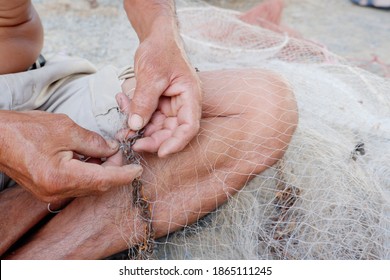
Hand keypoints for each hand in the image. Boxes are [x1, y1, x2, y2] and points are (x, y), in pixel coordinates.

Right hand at [0, 111, 142, 201]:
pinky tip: (93, 160)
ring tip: (109, 153)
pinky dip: (89, 174)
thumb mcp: (66, 128)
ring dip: (103, 172)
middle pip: (97, 185)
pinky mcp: (48, 189)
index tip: (138, 170)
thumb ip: (94, 142)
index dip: (124, 175)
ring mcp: (51, 193)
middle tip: (121, 152)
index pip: (103, 180)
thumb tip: (112, 149)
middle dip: (114, 171)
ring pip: (88, 186)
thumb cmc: (25, 129)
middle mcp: (56, 191)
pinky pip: (76, 185)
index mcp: (61, 177)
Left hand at [127, 31, 201, 156]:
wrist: (156, 37)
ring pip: (156, 127)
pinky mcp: (158, 104)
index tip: (160, 152)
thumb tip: (135, 126)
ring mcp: (170, 105)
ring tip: (122, 125)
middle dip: (152, 139)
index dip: (176, 142)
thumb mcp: (151, 74)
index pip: (189, 127)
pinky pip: (147, 117)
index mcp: (190, 96)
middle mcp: (182, 104)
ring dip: (139, 129)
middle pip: (171, 131)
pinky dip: (134, 116)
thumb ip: (144, 101)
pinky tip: (122, 105)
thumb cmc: (161, 50)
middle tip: (131, 141)